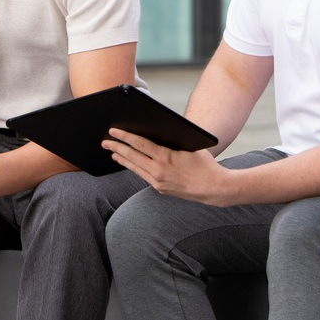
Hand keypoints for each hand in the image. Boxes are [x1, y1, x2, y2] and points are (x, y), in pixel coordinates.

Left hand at [103, 128, 230, 205]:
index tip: (114, 130)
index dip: (124, 136)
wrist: (214, 188)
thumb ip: (171, 141)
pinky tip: (128, 163)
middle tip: (105, 141)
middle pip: (132, 156)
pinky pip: (143, 175)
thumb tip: (155, 132)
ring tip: (112, 152)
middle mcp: (159, 171)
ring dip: (122, 159)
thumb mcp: (189, 147)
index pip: (139, 144)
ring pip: (135, 168)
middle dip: (116, 147)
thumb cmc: (205, 164)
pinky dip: (134, 168)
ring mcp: (158, 182)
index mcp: (166, 157)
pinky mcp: (160, 189)